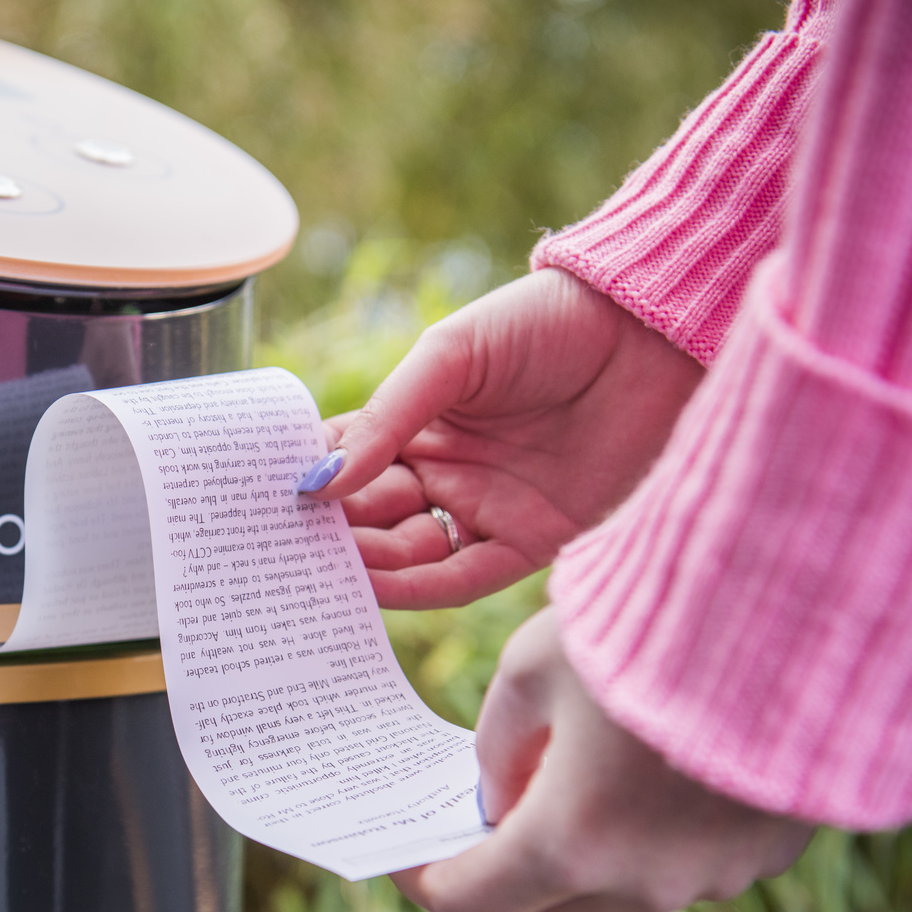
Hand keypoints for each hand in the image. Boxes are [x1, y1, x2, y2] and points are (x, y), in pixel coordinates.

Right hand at [304, 268, 703, 608]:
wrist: (652, 333)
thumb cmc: (547, 323)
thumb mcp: (451, 355)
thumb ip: (387, 418)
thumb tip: (319, 481)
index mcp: (417, 424)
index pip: (346, 463)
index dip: (306, 482)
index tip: (260, 500)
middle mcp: (445, 472)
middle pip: (369, 516)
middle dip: (325, 533)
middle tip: (278, 549)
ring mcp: (486, 508)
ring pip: (407, 553)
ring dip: (364, 565)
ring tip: (316, 569)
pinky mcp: (532, 540)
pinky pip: (462, 577)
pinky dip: (418, 587)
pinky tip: (375, 589)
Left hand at [391, 608, 813, 911]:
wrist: (804, 607)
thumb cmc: (648, 625)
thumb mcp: (533, 666)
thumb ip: (499, 742)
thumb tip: (499, 789)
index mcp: (571, 844)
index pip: (470, 904)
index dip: (425, 880)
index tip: (407, 851)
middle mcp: (646, 882)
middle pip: (542, 909)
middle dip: (498, 871)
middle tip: (472, 818)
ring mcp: (716, 876)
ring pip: (617, 889)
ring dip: (576, 854)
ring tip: (552, 786)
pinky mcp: (770, 851)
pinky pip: (686, 862)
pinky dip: (646, 835)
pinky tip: (637, 776)